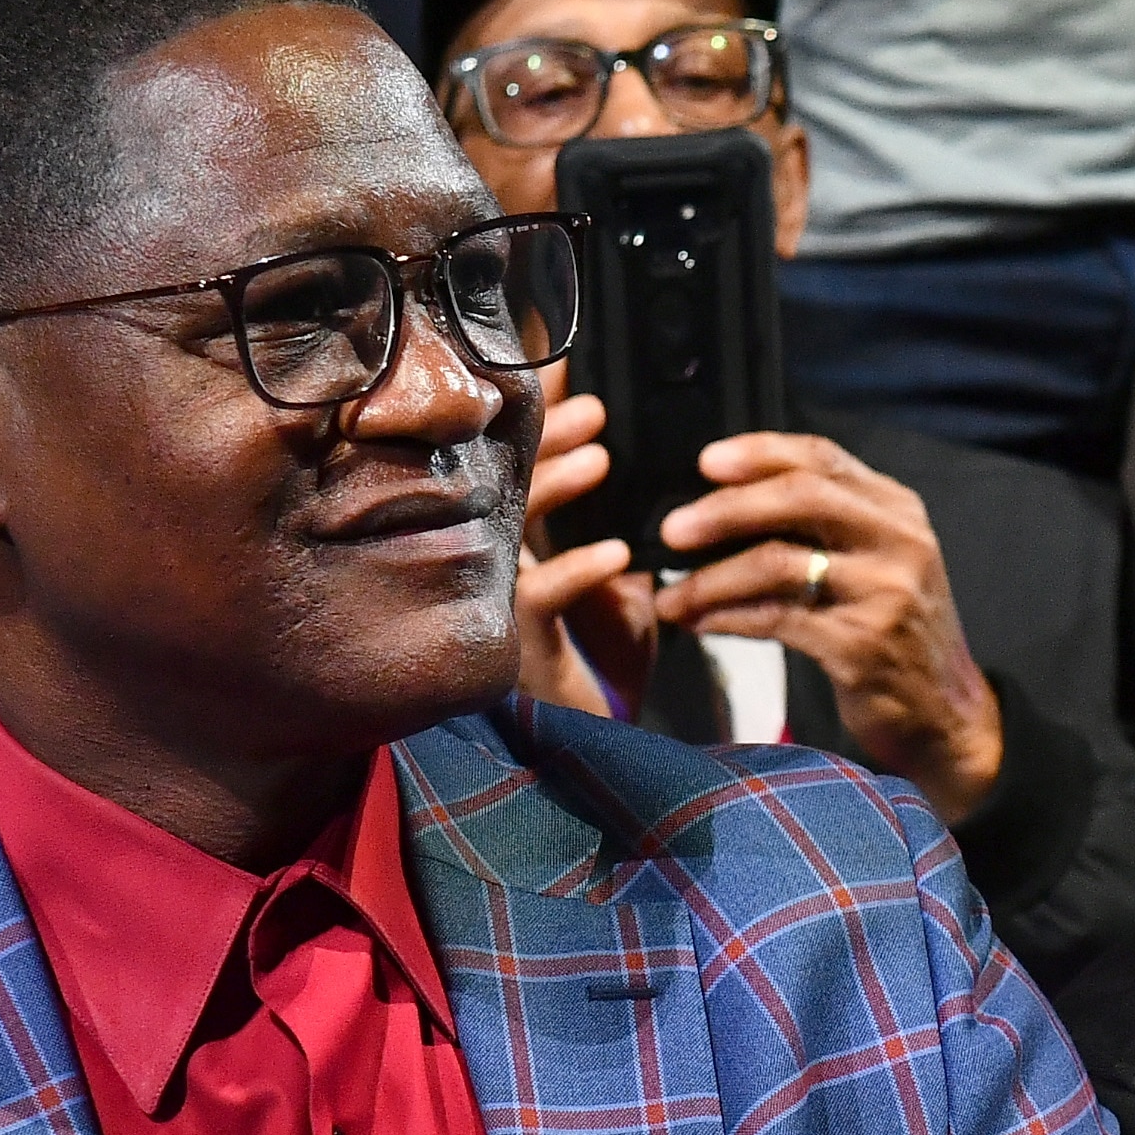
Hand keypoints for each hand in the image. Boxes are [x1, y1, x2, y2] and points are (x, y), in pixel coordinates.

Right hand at [517, 375, 652, 717]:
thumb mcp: (619, 597)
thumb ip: (624, 546)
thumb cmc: (602, 673)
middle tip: (593, 410)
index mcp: (517, 553)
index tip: (574, 385)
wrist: (589, 749)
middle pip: (501, 488)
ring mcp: (490, 609)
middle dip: (544, 442)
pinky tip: (617, 555)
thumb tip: (645, 487)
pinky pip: (540, 599)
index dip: (540, 428)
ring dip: (554, 490)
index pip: (517, 475)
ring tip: (603, 459)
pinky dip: (580, 571)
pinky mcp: (508, 648)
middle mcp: (490, 573)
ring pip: (509, 532)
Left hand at [653, 433, 1004, 825]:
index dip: (760, 453)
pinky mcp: (862, 645)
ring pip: (778, 563)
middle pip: (799, 499)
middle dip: (724, 510)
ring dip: (711, 579)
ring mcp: (883, 593)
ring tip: (670, 596)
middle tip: (671, 529)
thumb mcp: (877, 562)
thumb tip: (726, 502)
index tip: (705, 461)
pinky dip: (729, 619)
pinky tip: (699, 624)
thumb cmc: (895, 632)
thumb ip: (825, 525)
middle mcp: (897, 541)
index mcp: (896, 510)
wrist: (944, 712)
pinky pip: (777, 619)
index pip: (822, 459)